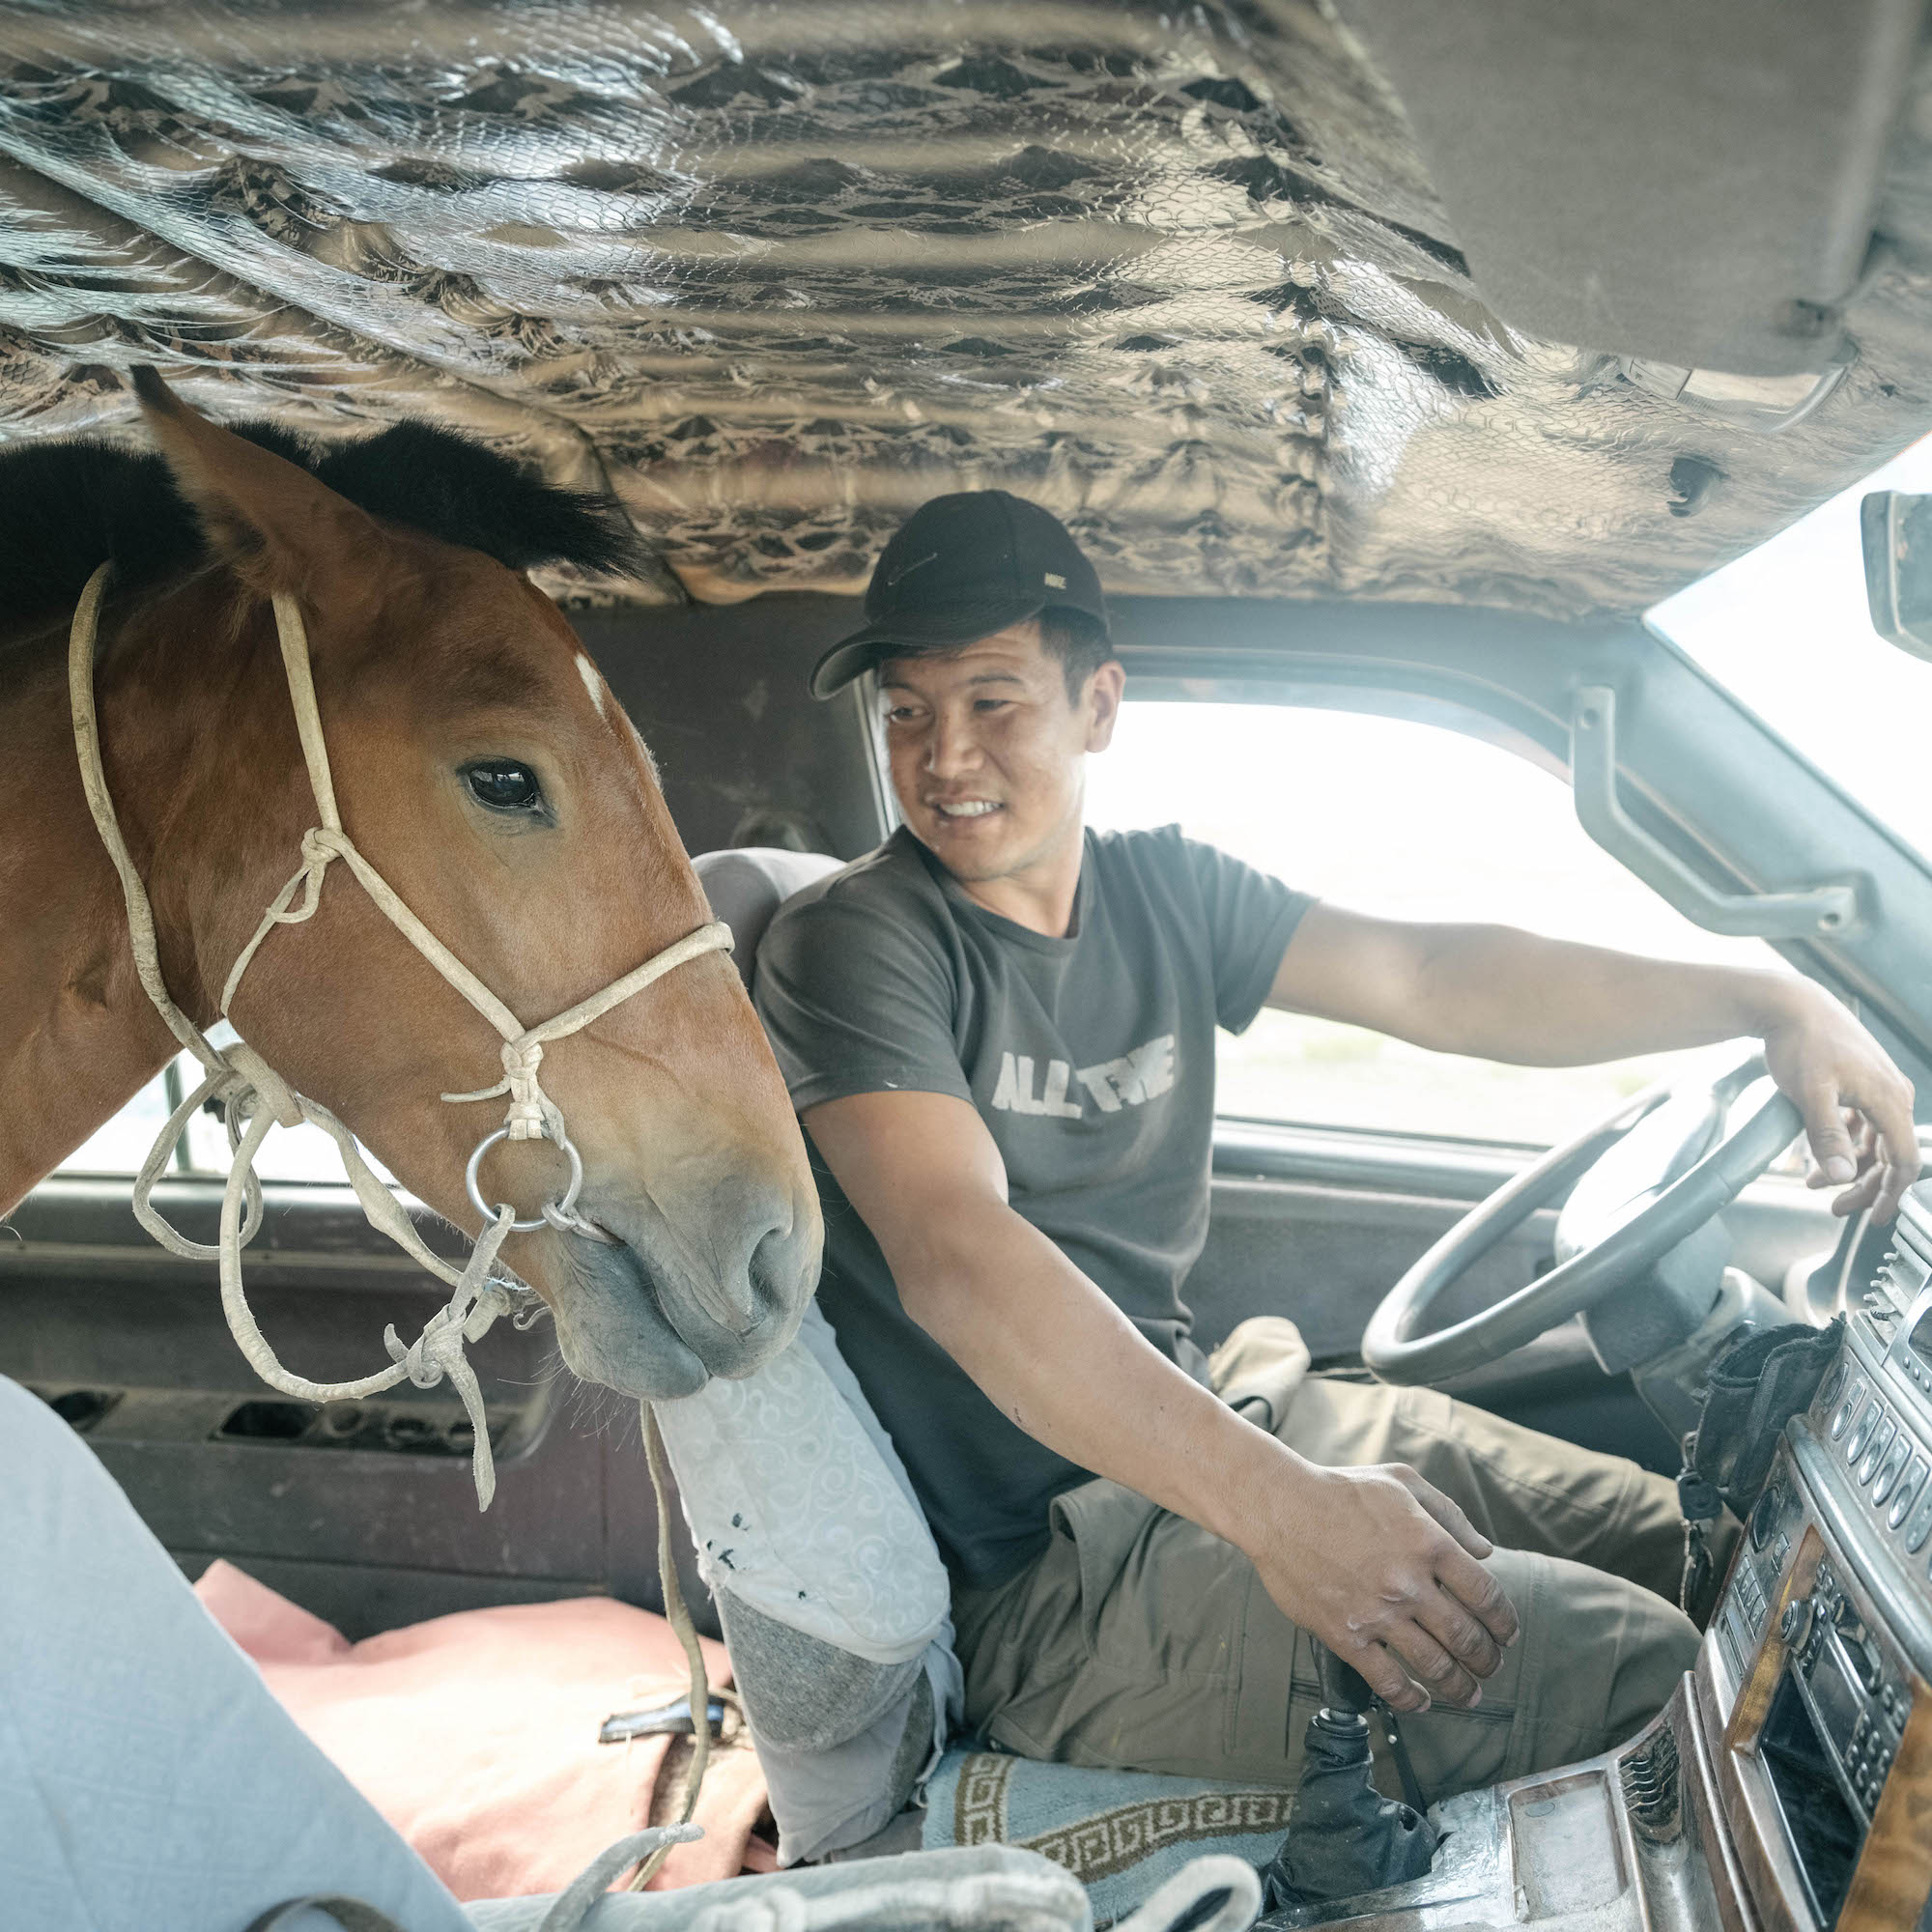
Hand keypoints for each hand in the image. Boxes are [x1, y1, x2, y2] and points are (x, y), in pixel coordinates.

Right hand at [1242, 1457, 1518, 1713]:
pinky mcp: (1346, 1635)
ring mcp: (1378, 1613)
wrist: (1279, 1507)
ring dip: (1459, 1687)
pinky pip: (1388, 1681)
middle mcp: (1409, 1583)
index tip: (1507, 1635)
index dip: (1504, 1622)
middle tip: (1491, 1667)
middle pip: (1467, 1637)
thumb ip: (1450, 1514)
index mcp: (1430, 1544)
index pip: (1487, 1596)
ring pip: (1435, 1666)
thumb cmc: (1341, 1490)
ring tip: (1467, 1694)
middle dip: (1488, 1660)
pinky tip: (1421, 1700)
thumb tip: (1485, 1552)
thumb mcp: (1402, 1482)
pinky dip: (1411, 1698)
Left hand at [1759, 984, 1918, 1221]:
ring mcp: (1879, 1086)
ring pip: (1875, 1140)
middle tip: (1834, 1206)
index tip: (1873, 1218)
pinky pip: (1864, 1122)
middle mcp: (1893, 1093)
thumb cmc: (1800, 1042)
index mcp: (1890, 1099)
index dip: (1889, 1194)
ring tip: (1814, 1181)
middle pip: (1889, 1155)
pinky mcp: (1863, 1081)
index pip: (1903, 1161)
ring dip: (1849, 1165)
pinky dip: (1845, 1142)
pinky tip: (1819, 1152)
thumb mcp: (1810, 1093)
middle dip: (1864, 1185)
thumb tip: (1842, 1175)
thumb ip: (1827, 1136)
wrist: (1790, 1004)